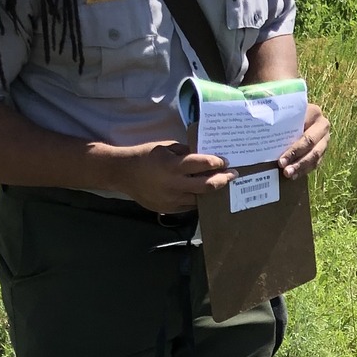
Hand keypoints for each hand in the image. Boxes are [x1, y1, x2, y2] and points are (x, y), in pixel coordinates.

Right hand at [117, 140, 231, 215]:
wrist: (123, 173)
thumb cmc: (145, 156)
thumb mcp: (165, 147)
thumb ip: (186, 152)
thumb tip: (205, 154)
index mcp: (172, 166)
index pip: (202, 164)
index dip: (217, 163)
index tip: (225, 161)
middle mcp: (174, 185)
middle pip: (207, 186)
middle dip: (223, 179)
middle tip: (232, 174)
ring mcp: (171, 200)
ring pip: (200, 199)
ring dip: (212, 191)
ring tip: (220, 184)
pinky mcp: (168, 209)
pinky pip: (189, 206)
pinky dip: (198, 198)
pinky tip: (203, 192)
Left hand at [279, 102, 329, 180]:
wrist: (296, 117)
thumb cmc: (285, 114)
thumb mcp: (283, 111)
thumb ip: (276, 117)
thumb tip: (256, 122)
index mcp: (314, 113)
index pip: (304, 131)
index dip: (294, 147)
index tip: (280, 158)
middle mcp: (322, 126)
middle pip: (310, 144)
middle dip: (296, 157)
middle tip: (282, 166)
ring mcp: (324, 139)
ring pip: (315, 155)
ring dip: (301, 166)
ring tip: (288, 174)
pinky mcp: (323, 150)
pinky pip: (316, 163)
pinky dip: (304, 170)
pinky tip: (294, 175)